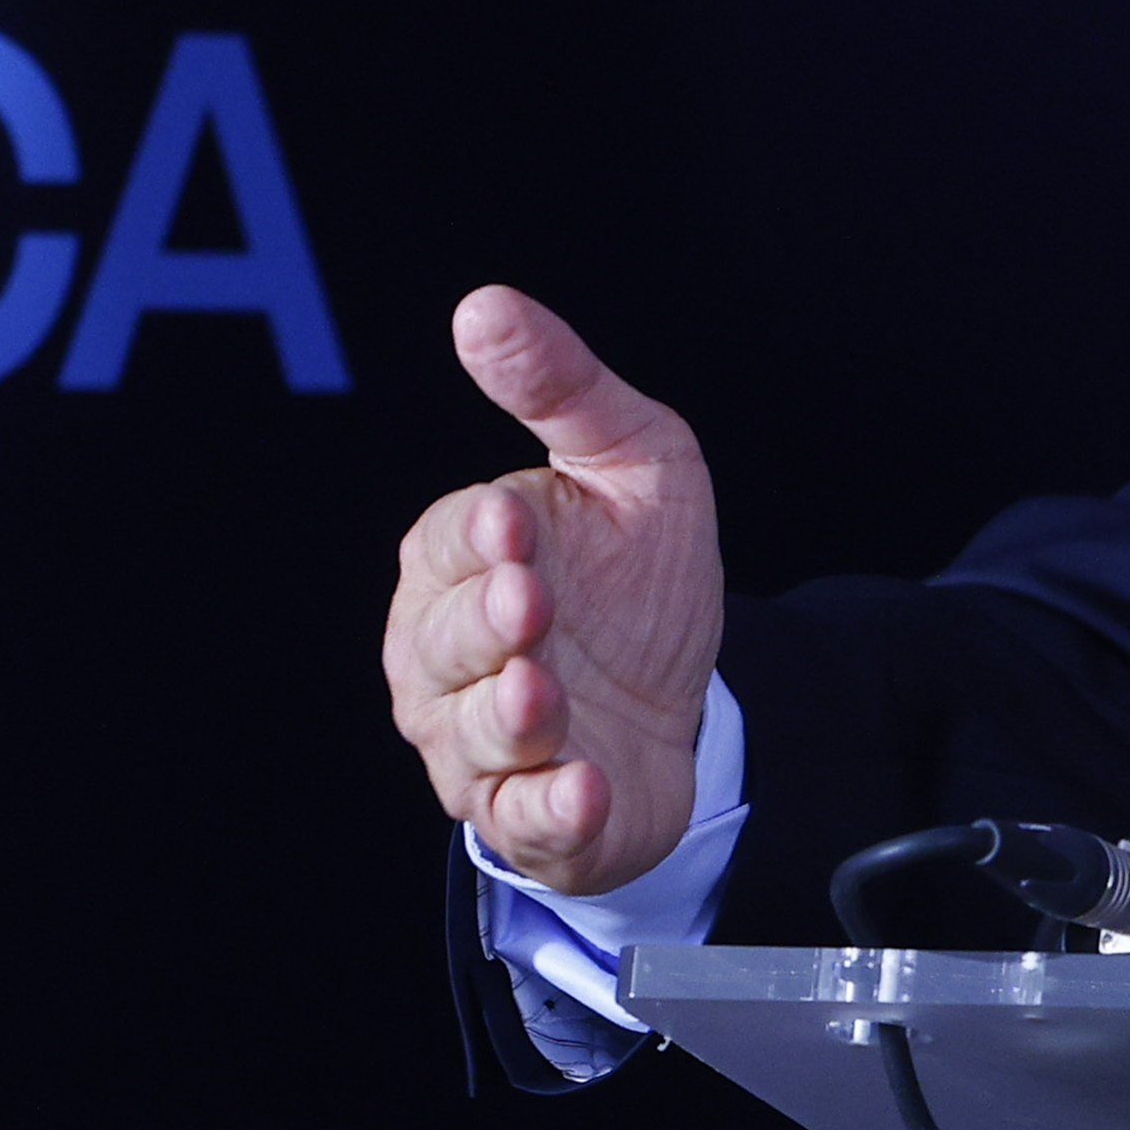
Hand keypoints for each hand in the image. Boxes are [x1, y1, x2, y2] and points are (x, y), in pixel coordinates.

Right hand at [382, 285, 721, 897]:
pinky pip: (526, 823)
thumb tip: (483, 307)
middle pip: (441, 644)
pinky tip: (585, 790)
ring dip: (508, 717)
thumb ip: (561, 386)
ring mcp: (482, 744)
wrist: (687, 704)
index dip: (478, 538)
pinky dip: (552, 811)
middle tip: (530, 603)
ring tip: (546, 695)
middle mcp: (446, 656)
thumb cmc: (636, 577)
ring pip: (471, 735)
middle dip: (485, 625)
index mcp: (458, 561)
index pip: (446, 545)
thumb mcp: (630, 460)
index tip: (516, 522)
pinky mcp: (533, 819)